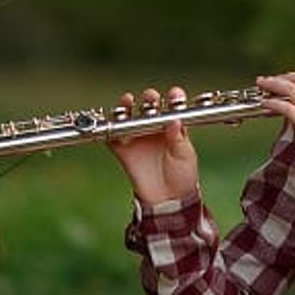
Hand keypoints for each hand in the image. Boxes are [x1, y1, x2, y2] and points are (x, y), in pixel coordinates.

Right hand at [106, 85, 198, 204]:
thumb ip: (177, 139)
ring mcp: (138, 139)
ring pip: (129, 118)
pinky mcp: (124, 152)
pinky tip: (111, 123)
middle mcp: (154, 130)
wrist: (169, 200)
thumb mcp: (184, 156)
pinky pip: (113, 138)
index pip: (172, 108)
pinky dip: (109, 129)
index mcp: (173, 128)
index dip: (173, 99)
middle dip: (149, 99)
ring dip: (126, 107)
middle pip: (149, 108)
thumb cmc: (183, 176)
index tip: (174, 94)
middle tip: (151, 97)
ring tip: (128, 101)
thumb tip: (174, 121)